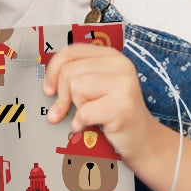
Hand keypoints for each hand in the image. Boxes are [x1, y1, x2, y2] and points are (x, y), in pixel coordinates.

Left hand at [44, 38, 156, 162]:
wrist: (142, 139)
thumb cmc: (115, 112)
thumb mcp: (96, 87)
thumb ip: (76, 76)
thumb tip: (47, 83)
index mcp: (111, 56)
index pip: (71, 52)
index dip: (53, 70)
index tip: (49, 88)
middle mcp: (120, 65)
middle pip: (69, 71)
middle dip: (62, 94)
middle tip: (64, 109)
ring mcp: (124, 85)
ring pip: (76, 88)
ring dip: (76, 107)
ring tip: (88, 115)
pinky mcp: (123, 107)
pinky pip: (85, 111)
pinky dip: (81, 122)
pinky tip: (89, 126)